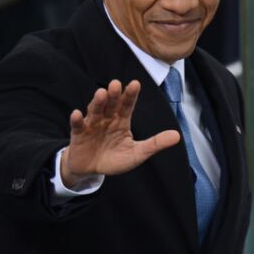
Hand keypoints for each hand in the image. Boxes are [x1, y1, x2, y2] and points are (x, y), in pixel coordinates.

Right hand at [61, 79, 179, 186]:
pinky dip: (76, 120)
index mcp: (121, 121)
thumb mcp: (137, 154)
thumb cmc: (114, 159)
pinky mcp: (78, 134)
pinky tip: (76, 114)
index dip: (130, 95)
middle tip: (116, 84)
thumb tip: (177, 136)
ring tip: (101, 93)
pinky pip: (77, 126)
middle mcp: (107, 118)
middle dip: (113, 94)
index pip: (127, 105)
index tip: (135, 83)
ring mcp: (92, 125)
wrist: (91, 170)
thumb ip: (155, 144)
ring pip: (95, 111)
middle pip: (111, 104)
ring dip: (97, 102)